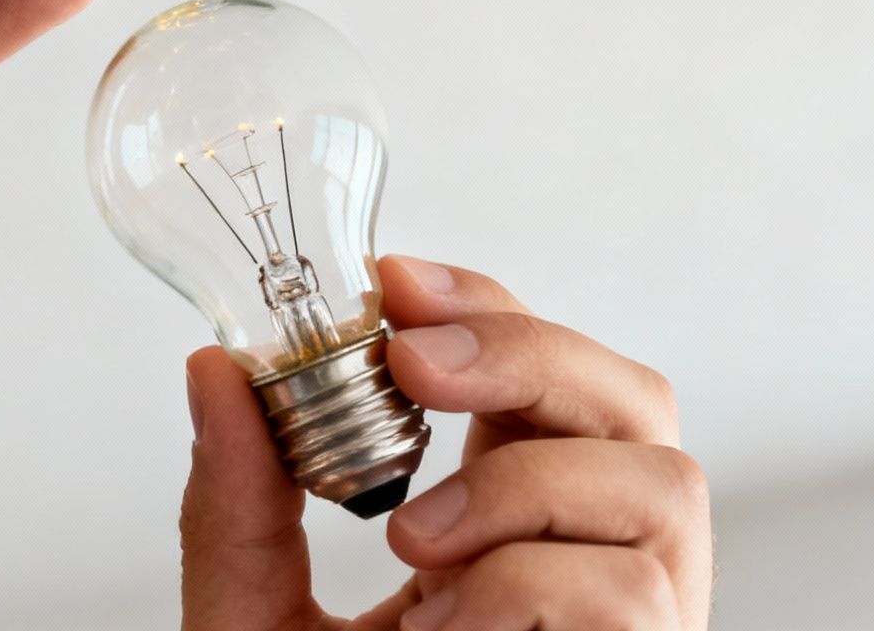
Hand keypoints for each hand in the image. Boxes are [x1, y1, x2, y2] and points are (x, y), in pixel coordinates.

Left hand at [180, 255, 710, 629]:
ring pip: (660, 482)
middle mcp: (591, 560)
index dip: (485, 301)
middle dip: (528, 350)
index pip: (538, 368)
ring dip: (525, 483)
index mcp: (509, 524)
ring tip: (417, 548)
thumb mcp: (253, 624)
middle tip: (414, 364)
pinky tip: (452, 628)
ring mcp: (636, 627)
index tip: (389, 278)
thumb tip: (212, 370)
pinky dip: (532, 585)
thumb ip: (235, 507)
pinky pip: (637, 592)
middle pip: (634, 397)